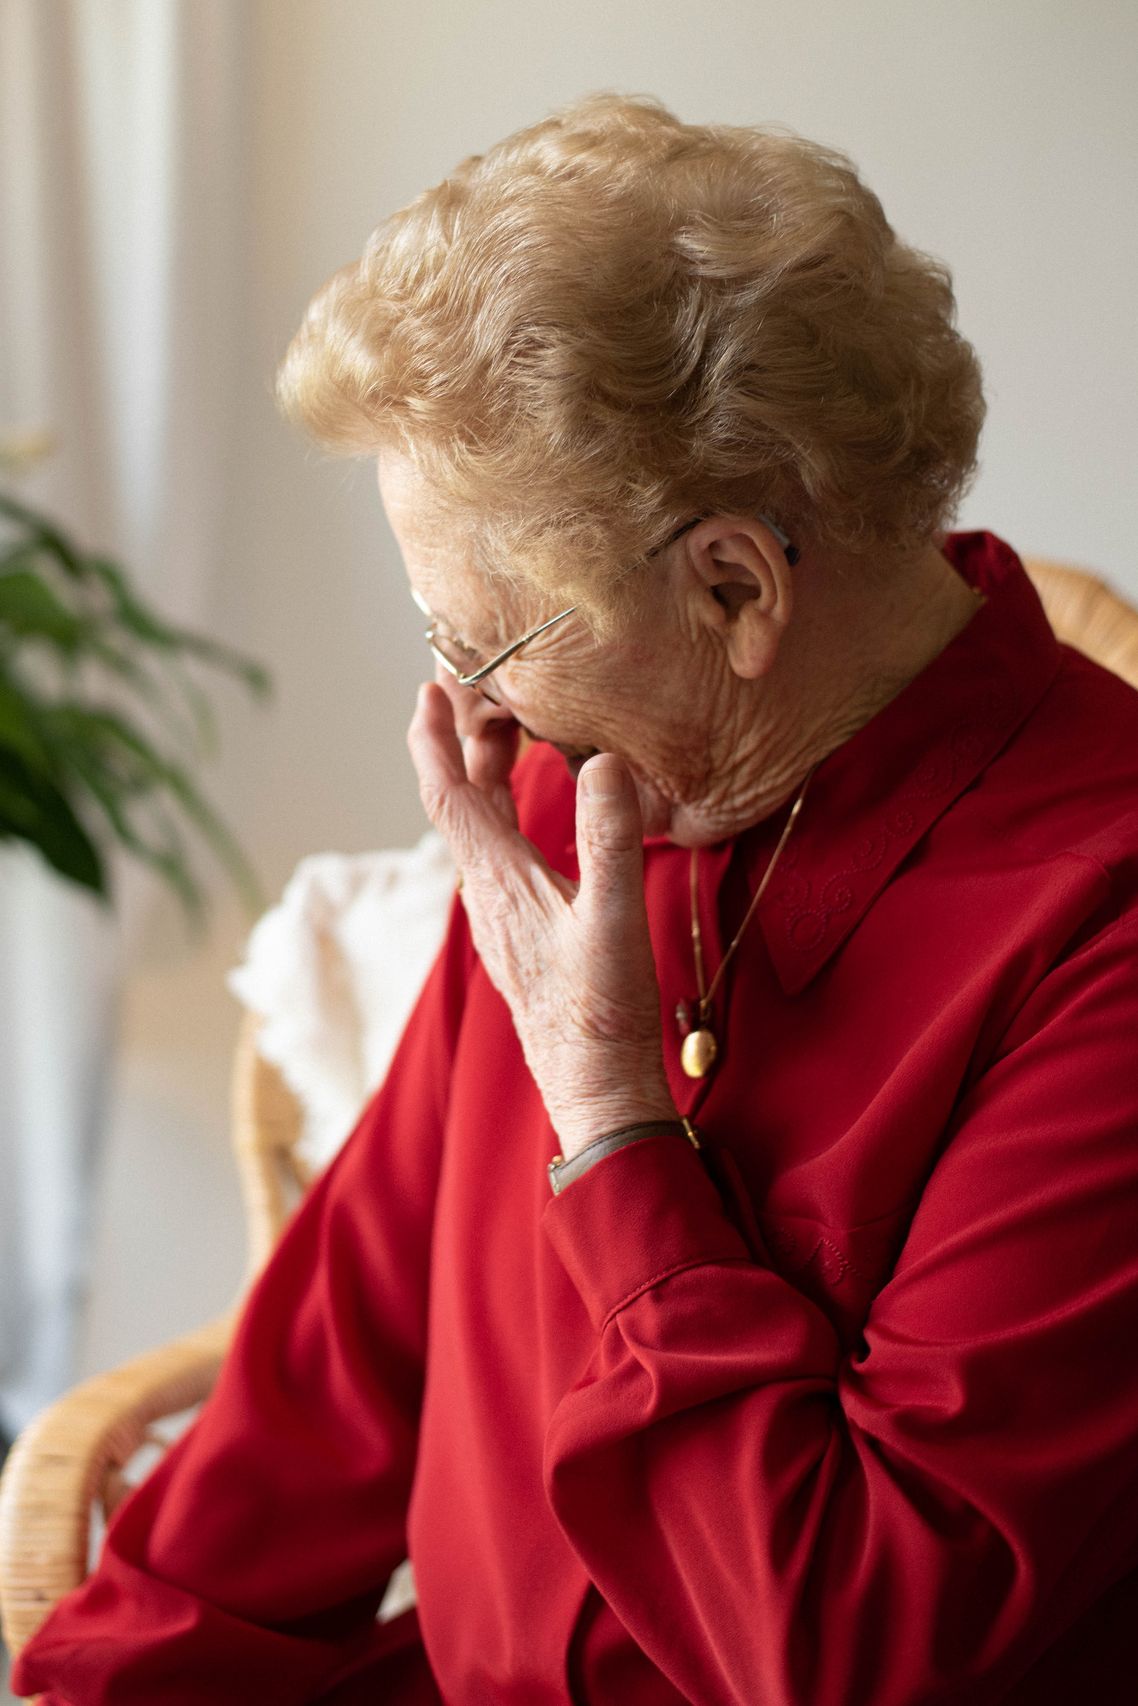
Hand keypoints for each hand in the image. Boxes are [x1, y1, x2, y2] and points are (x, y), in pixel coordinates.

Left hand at [407, 681, 676, 1158]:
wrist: (595, 1085)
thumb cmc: (601, 1010)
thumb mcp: (613, 917)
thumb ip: (609, 837)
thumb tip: (602, 762)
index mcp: (499, 880)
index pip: (448, 794)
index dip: (434, 738)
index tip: (428, 689)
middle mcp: (488, 893)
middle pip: (460, 802)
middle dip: (459, 743)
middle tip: (474, 691)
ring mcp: (502, 915)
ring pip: (480, 829)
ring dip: (484, 776)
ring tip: (506, 732)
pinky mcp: (520, 932)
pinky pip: (500, 853)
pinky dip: (506, 813)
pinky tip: (531, 812)